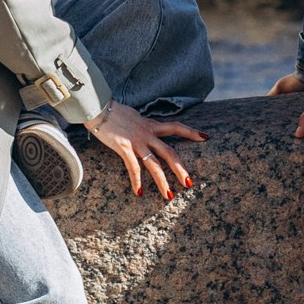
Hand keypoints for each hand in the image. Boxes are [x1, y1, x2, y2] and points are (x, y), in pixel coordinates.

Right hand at [87, 102, 205, 199]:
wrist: (98, 107)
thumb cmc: (113, 112)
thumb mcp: (134, 116)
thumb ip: (142, 124)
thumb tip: (145, 128)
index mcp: (151, 125)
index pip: (176, 127)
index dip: (191, 132)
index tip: (205, 137)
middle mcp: (147, 134)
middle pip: (170, 152)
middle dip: (180, 169)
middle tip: (189, 183)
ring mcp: (136, 142)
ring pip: (154, 164)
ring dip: (162, 182)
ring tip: (168, 196)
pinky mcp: (124, 147)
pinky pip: (133, 168)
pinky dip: (136, 181)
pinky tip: (139, 192)